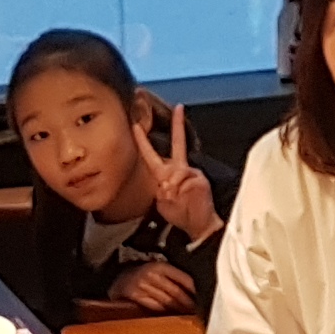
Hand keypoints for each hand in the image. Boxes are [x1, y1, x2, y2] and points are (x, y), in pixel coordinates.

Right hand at [108, 259, 198, 313]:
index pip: (184, 279)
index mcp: (161, 266)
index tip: (204, 298)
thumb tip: (195, 291)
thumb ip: (173, 277)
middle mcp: (152, 274)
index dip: (196, 290)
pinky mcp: (135, 296)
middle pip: (177, 293)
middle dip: (189, 304)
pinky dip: (166, 313)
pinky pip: (155, 307)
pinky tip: (173, 316)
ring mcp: (143, 286)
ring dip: (180, 310)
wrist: (117, 279)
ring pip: (168, 302)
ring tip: (189, 315)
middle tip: (199, 311)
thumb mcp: (157, 270)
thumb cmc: (143, 275)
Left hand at [147, 102, 223, 242]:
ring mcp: (191, 173)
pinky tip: (185, 200)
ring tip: (177, 201)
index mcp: (166, 173)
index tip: (135, 125)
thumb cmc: (180, 213)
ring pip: (173, 174)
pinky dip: (180, 194)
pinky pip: (182, 183)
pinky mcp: (199, 179)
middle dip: (178, 126)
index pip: (152, 153)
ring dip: (171, 191)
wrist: (198, 225)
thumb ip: (161, 190)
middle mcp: (179, 169)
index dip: (143, 139)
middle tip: (178, 108)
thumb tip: (166, 183)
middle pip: (177, 144)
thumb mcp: (162, 201)